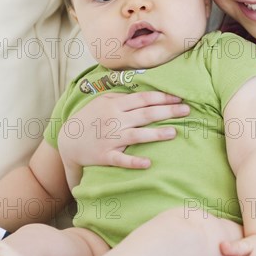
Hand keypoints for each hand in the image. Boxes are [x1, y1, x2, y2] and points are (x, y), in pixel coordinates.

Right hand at [58, 91, 189, 168]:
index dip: (163, 98)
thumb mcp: (103, 101)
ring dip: (156, 134)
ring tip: (174, 132)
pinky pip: (121, 160)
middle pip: (145, 114)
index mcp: (115, 105)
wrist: (68, 141)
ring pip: (137, 135)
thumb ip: (123, 97)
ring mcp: (111, 138)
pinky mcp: (105, 156)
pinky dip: (134, 162)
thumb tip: (146, 91)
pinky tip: (148, 163)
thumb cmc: (90, 118)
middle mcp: (115, 120)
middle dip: (168, 111)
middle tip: (187, 111)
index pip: (143, 99)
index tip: (179, 98)